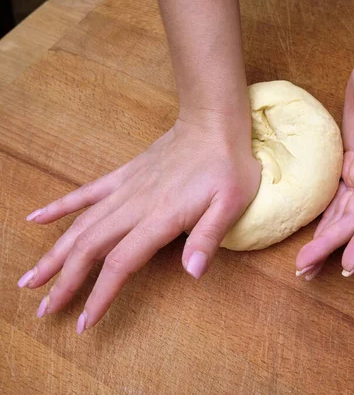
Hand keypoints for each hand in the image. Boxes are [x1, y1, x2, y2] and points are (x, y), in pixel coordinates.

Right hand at [18, 115, 260, 332]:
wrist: (212, 123)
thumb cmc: (228, 165)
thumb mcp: (231, 203)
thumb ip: (208, 237)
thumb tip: (193, 273)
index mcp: (160, 218)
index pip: (121, 263)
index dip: (102, 294)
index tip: (86, 322)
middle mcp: (134, 206)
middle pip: (90, 249)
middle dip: (66, 282)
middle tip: (45, 310)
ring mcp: (125, 189)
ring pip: (81, 225)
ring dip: (54, 254)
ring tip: (30, 279)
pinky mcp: (123, 175)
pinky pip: (86, 193)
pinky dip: (60, 207)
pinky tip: (35, 219)